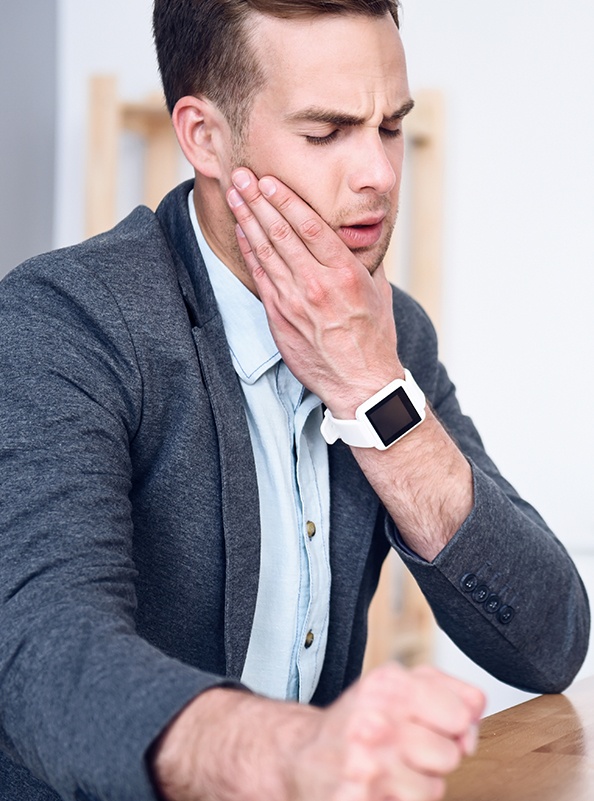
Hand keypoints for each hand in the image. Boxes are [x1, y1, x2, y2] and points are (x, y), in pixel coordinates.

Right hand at [152, 663, 484, 800]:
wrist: (302, 756)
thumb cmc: (356, 721)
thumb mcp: (395, 687)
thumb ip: (445, 688)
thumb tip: (477, 707)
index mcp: (388, 685)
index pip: (461, 713)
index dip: (455, 726)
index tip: (434, 726)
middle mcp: (376, 719)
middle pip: (450, 754)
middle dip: (434, 758)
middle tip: (405, 750)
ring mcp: (366, 762)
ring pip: (433, 789)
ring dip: (416, 787)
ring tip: (391, 772)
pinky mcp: (357, 799)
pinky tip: (380, 790)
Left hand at [226, 168, 402, 416]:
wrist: (361, 381)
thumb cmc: (373, 336)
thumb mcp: (378, 290)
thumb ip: (361, 259)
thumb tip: (355, 234)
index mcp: (344, 272)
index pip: (309, 225)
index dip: (285, 199)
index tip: (269, 179)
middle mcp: (317, 283)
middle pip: (281, 232)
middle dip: (258, 199)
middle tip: (242, 174)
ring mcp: (295, 301)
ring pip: (266, 251)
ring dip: (247, 219)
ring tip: (235, 194)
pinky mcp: (280, 317)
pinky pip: (261, 277)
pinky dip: (250, 251)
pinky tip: (242, 231)